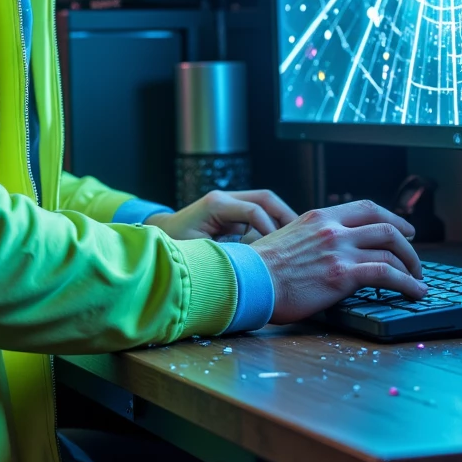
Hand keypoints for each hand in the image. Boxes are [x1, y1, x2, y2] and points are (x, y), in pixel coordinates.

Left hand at [146, 189, 297, 242]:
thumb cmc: (174, 248)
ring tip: (296, 241)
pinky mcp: (233, 211)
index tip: (278, 250)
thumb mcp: (199, 255)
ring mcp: (230, 202)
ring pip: (267, 204)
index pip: (254, 210)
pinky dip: (272, 225)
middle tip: (302, 238)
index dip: (270, 229)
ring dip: (282, 220)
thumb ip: (226, 255)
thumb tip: (254, 263)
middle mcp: (225, 198)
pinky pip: (260, 213)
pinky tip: (282, 242)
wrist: (159, 238)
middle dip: (286, 217)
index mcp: (216, 205)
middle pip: (266, 198)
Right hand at [250, 199, 425, 323]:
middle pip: (386, 226)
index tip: (403, 229)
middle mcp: (332, 228)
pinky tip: (415, 292)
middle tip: (414, 258)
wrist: (247, 282)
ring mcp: (339, 250)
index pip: (366, 207)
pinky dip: (407, 283)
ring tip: (416, 280)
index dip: (391, 217)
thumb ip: (313, 238)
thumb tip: (329, 250)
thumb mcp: (288, 237)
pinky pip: (387, 274)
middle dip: (408, 243)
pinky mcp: (343, 274)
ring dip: (411, 266)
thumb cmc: (261, 269)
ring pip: (391, 249)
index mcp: (319, 216)